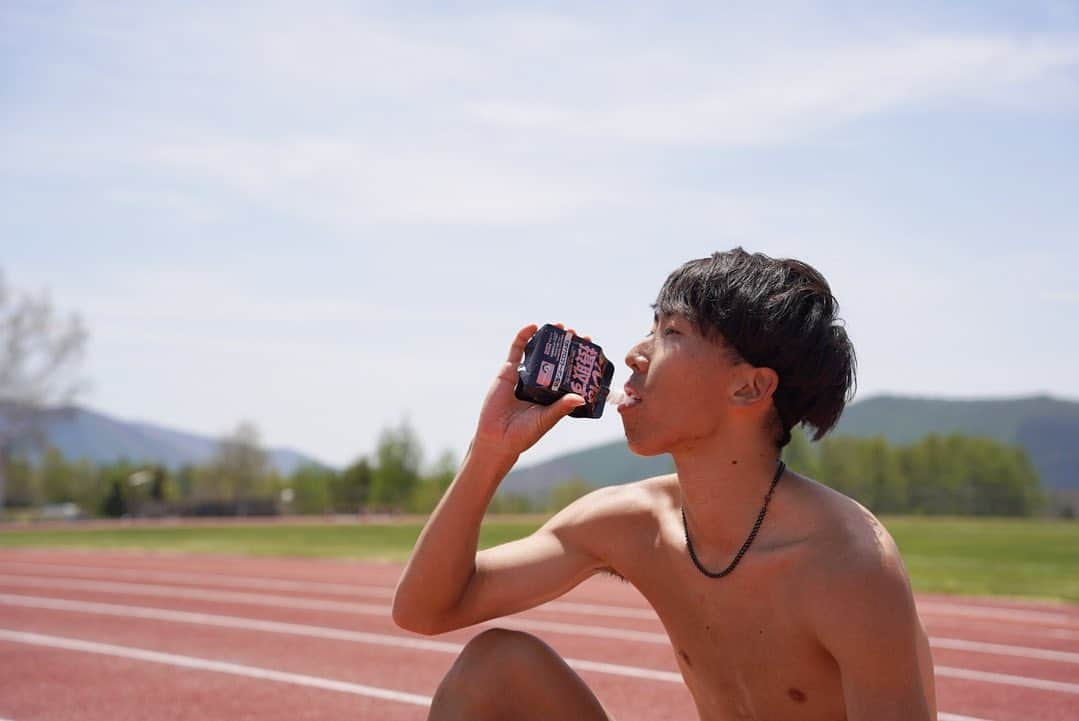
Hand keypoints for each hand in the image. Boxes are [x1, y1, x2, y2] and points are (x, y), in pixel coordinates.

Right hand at [471, 323, 586, 459]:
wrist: (497, 439)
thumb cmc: (524, 434)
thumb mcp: (546, 420)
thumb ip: (561, 408)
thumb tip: (581, 398)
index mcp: (553, 392)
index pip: (569, 370)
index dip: (578, 357)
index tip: (589, 345)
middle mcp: (540, 381)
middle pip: (555, 357)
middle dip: (565, 343)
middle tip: (575, 332)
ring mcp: (524, 374)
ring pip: (538, 350)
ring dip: (548, 336)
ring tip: (559, 325)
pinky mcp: (508, 371)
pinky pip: (516, 350)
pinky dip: (523, 336)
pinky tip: (533, 326)